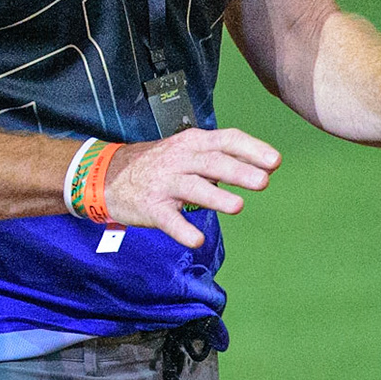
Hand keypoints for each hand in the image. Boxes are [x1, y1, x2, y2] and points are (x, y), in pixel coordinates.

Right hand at [103, 128, 281, 246]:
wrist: (106, 176)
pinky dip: (182, 230)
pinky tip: (196, 239)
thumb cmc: (157, 164)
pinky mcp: (150, 207)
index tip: (274, 161)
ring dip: (215, 197)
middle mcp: (179, 160)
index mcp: (192, 143)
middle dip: (239, 171)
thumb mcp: (186, 150)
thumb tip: (263, 168)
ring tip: (238, 206)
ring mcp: (164, 183)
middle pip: (212, 162)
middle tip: (263, 181)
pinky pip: (168, 219)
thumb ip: (220, 157)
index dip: (251, 149)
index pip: (226, 140)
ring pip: (192, 188)